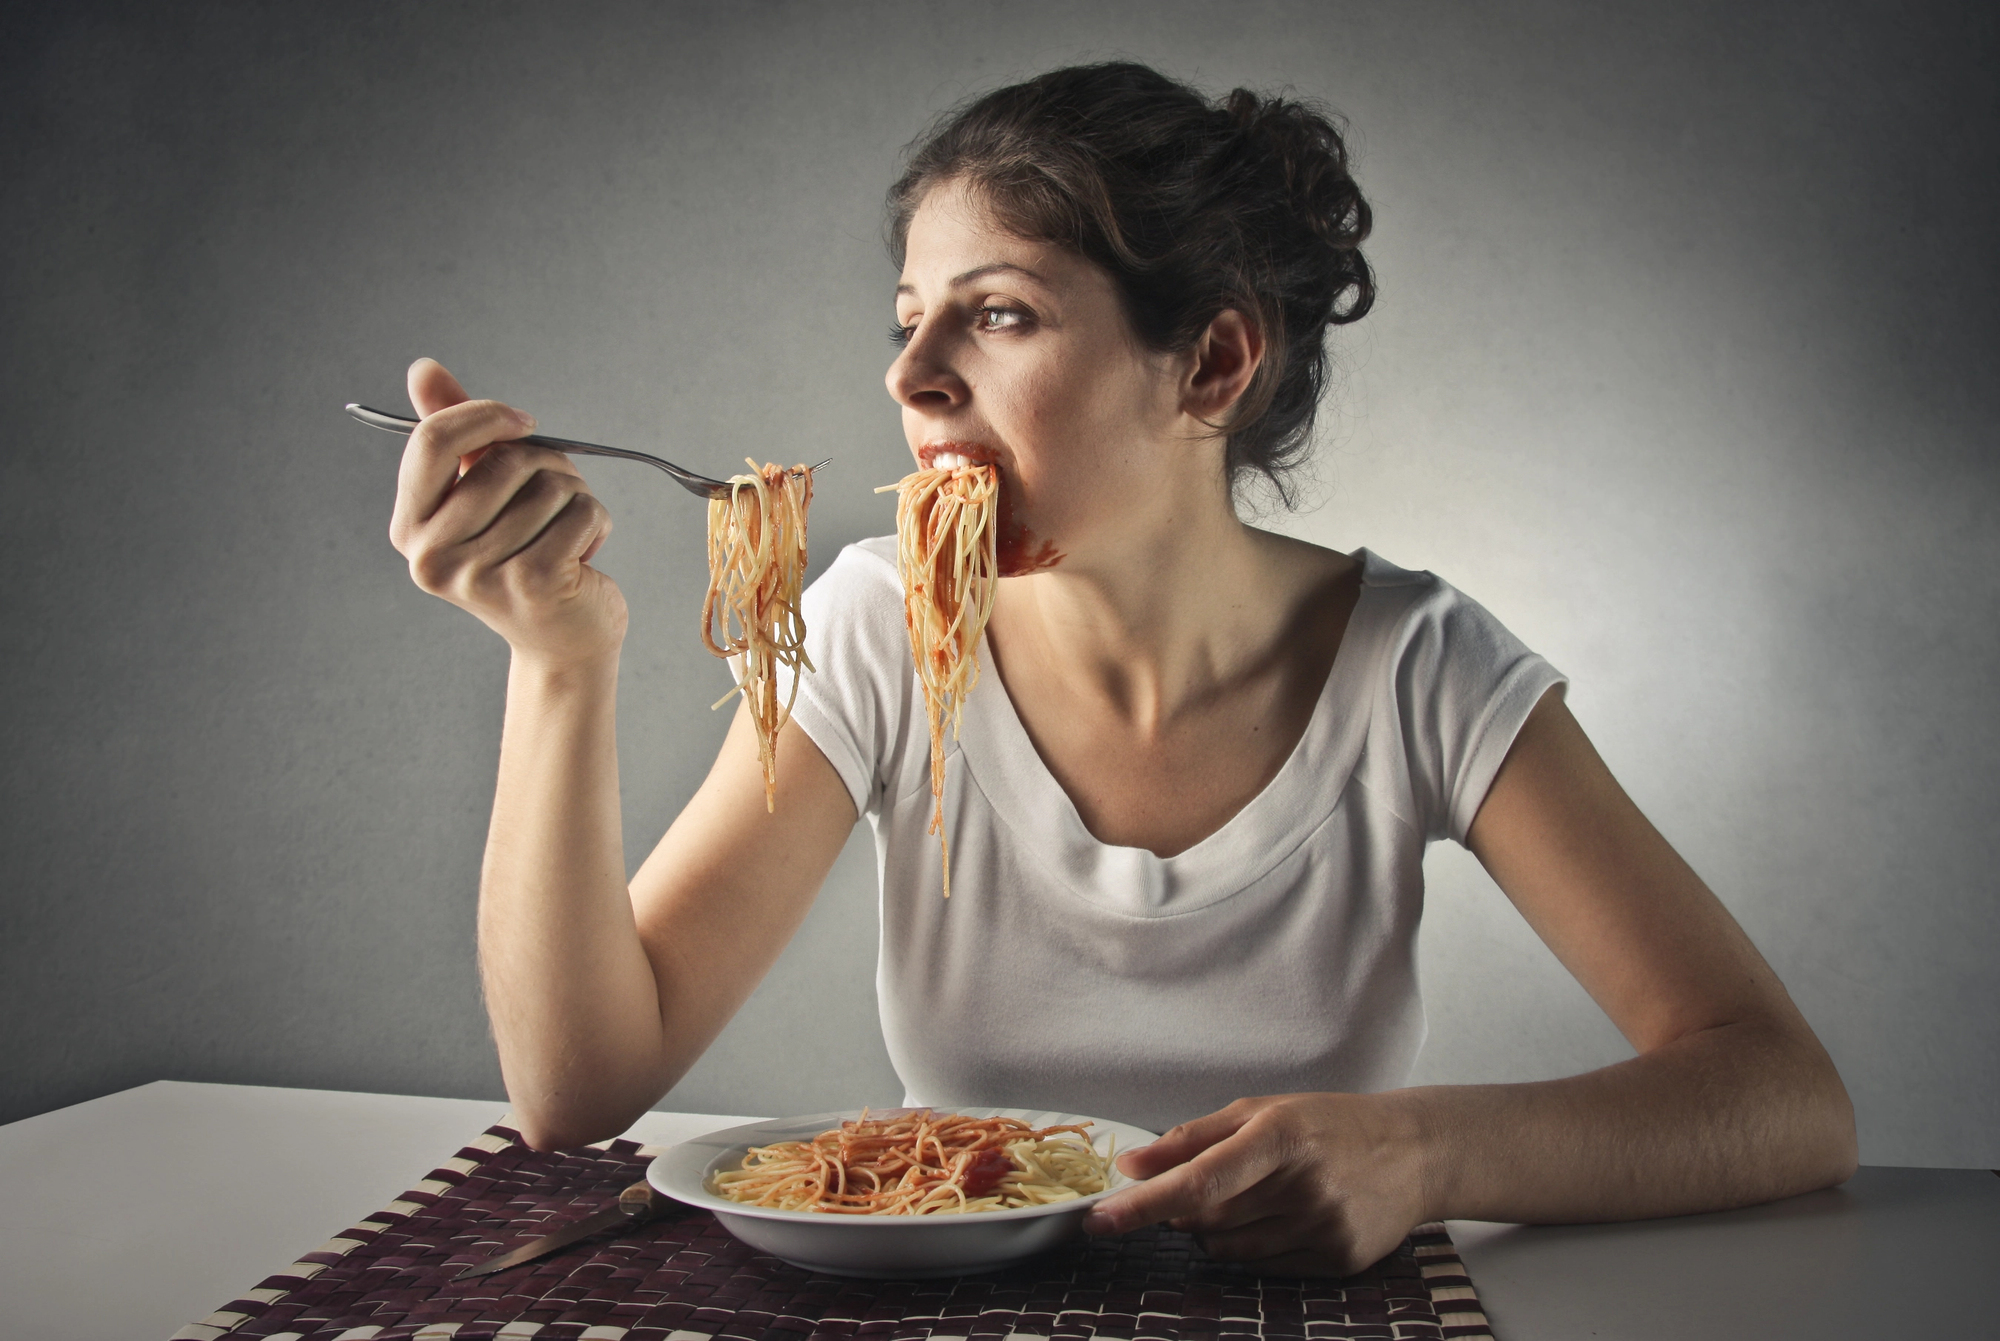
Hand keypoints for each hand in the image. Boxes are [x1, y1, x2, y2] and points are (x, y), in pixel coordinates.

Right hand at [388, 358, 627, 665]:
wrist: (562, 641)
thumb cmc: (522, 557)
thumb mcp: (481, 493)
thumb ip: (454, 434)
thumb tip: (423, 369)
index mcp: (408, 529)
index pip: (433, 441)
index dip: (485, 416)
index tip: (524, 423)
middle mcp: (433, 556)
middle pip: (505, 460)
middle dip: (548, 466)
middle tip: (555, 501)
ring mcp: (482, 574)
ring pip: (550, 485)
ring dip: (576, 498)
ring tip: (566, 536)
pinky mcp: (535, 583)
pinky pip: (581, 512)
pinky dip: (597, 521)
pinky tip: (585, 554)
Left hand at [1080, 1092, 1431, 1275]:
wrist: (1414, 1151)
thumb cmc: (1328, 1124)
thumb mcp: (1262, 1112)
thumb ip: (1193, 1137)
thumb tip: (1131, 1166)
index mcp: (1280, 1136)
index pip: (1198, 1179)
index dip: (1144, 1204)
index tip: (1101, 1219)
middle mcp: (1303, 1185)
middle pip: (1208, 1217)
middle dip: (1181, 1209)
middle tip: (1190, 1189)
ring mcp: (1323, 1227)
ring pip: (1230, 1247)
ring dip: (1215, 1228)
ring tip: (1248, 1196)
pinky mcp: (1337, 1260)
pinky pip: (1265, 1265)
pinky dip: (1251, 1246)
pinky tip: (1275, 1217)